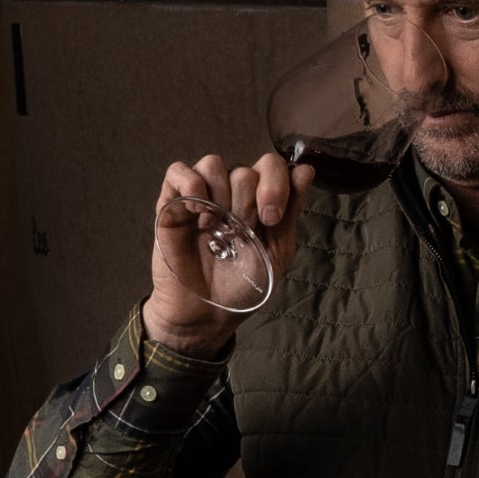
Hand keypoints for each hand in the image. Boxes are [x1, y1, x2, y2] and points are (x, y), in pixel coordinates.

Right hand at [147, 150, 306, 355]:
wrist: (207, 313)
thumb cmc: (244, 285)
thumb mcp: (277, 252)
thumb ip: (291, 211)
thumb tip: (306, 169)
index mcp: (259, 199)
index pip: (270, 165)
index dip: (276, 185)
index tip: (271, 218)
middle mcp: (231, 192)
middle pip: (244, 170)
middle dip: (247, 204)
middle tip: (239, 235)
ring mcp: (201, 194)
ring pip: (213, 164)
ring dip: (220, 196)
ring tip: (215, 227)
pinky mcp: (172, 202)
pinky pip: (179, 171)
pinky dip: (190, 185)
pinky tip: (197, 213)